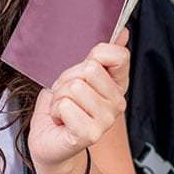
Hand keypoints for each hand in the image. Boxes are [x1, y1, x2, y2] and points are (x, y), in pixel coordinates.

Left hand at [28, 28, 130, 168]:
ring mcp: (106, 120)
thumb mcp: (78, 75)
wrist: (50, 141)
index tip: (86, 68)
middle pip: (88, 69)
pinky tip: (61, 121)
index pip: (119, 56)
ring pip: (74, 87)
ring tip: (63, 108)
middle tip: (66, 95)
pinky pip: (65, 105)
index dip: (97, 55)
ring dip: (59, 96)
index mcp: (116, 86)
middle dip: (67, 79)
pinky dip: (55, 110)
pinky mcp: (90, 134)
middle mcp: (117, 103)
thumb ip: (99, 56)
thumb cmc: (63, 107)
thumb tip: (124, 32)